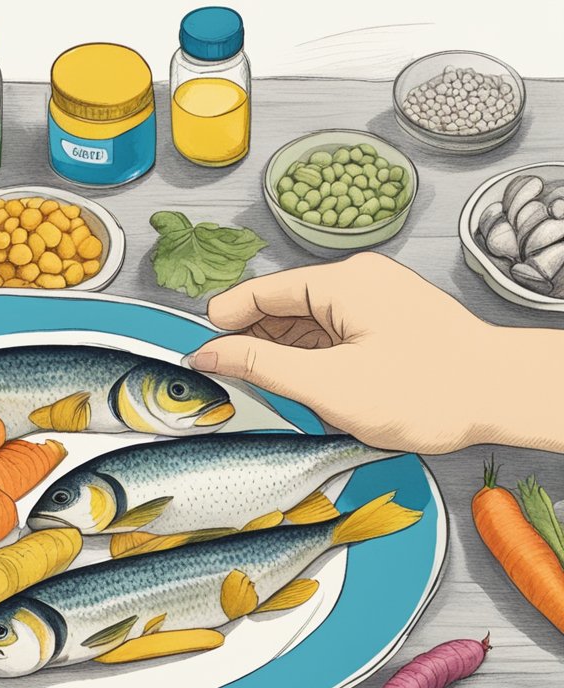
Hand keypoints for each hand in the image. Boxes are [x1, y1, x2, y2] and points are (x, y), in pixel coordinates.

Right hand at [189, 253, 563, 453]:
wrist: (503, 396)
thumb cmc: (430, 390)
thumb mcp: (329, 384)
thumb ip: (261, 365)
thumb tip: (209, 351)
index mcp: (341, 282)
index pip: (259, 293)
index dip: (222, 325)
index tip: (196, 356)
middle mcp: (356, 281)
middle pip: (280, 308)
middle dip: (254, 347)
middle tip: (234, 388)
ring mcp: (373, 300)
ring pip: (304, 325)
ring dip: (285, 358)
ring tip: (279, 396)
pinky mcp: (385, 321)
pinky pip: (330, 335)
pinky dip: (312, 361)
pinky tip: (311, 391)